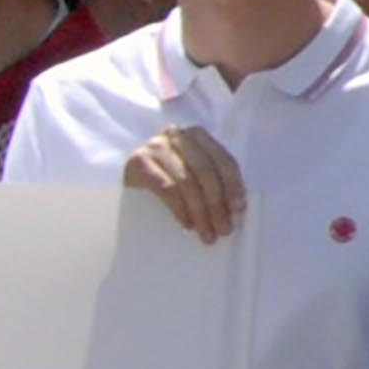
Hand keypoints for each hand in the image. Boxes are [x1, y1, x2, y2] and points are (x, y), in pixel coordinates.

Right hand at [124, 125, 247, 242]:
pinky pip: (166, 187)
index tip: (239, 210)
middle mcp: (178, 135)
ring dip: (201, 212)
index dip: (234, 186)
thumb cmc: (169, 178)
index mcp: (198, 135)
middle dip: (218, 204)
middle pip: (206, 172)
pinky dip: (180, 209)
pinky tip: (186, 224)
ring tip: (207, 234)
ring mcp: (156, 146)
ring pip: (187, 182)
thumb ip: (215, 182)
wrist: (129, 183)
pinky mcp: (138, 161)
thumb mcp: (194, 173)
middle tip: (224, 230)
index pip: (223, 160)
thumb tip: (237, 210)